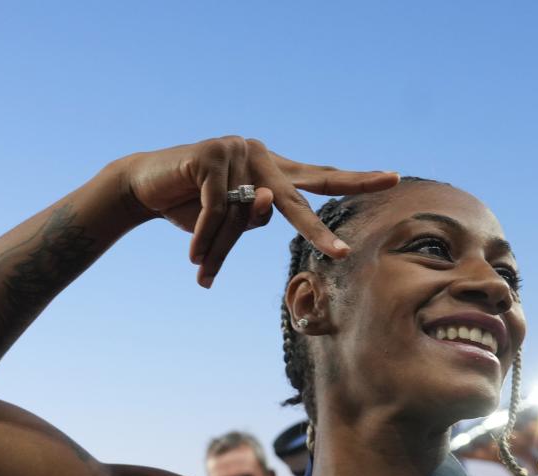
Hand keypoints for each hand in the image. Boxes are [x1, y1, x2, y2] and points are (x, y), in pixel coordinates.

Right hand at [114, 137, 398, 285]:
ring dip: (218, 248)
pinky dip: (203, 236)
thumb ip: (254, 216)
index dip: (357, 180)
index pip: (321, 177)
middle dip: (318, 234)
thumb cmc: (191, 206)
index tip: (393, 178)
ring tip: (199, 264)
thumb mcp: (230, 220)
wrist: (144, 186)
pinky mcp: (211, 154)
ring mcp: (237, 150)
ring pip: (241, 219)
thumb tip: (266, 203)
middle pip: (296, 203)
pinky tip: (192, 253)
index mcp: (275, 170)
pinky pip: (216, 210)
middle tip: (343, 255)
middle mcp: (262, 155)